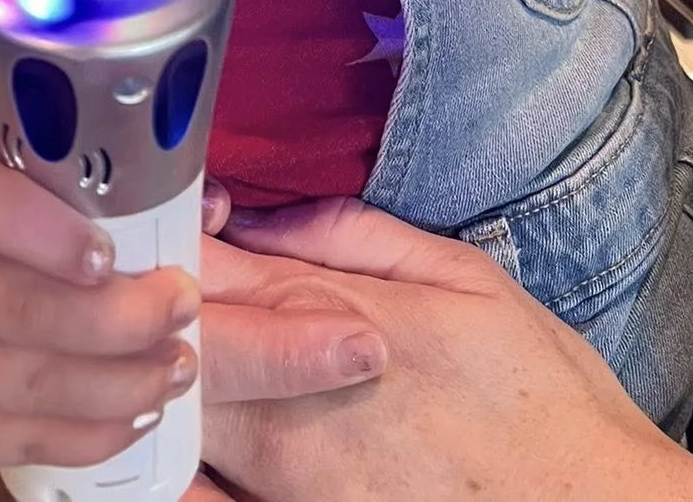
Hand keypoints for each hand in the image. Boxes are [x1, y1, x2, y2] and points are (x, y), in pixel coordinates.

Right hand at [0, 116, 199, 466]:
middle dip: (120, 320)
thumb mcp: (10, 146)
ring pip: (28, 387)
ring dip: (121, 385)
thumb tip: (176, 182)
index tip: (112, 254)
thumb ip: (73, 156)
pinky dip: (93, 433)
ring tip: (177, 364)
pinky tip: (140, 410)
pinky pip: (18, 441)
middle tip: (182, 306)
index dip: (49, 235)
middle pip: (18, 311)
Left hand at [190, 199, 692, 501]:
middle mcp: (295, 399)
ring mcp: (287, 477)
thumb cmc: (538, 398)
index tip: (180, 219)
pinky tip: (200, 430)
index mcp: (335, 317)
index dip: (177, 234)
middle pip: (177, 337)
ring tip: (173, 349)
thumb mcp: (462, 277)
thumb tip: (268, 217)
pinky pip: (209, 488)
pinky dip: (190, 454)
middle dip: (156, 304)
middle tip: (154, 280)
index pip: (212, 262)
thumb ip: (354, 237)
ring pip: (182, 411)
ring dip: (166, 374)